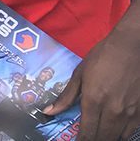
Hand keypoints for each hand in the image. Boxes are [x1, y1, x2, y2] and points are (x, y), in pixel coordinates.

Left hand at [43, 25, 139, 140]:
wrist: (131, 47)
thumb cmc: (103, 57)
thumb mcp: (80, 74)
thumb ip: (66, 96)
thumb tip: (49, 111)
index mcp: (94, 100)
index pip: (87, 133)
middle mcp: (113, 110)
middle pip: (102, 138)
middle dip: (91, 139)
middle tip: (84, 135)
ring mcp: (130, 113)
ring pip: (116, 137)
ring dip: (105, 136)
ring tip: (97, 129)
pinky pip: (130, 131)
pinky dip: (120, 132)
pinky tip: (113, 123)